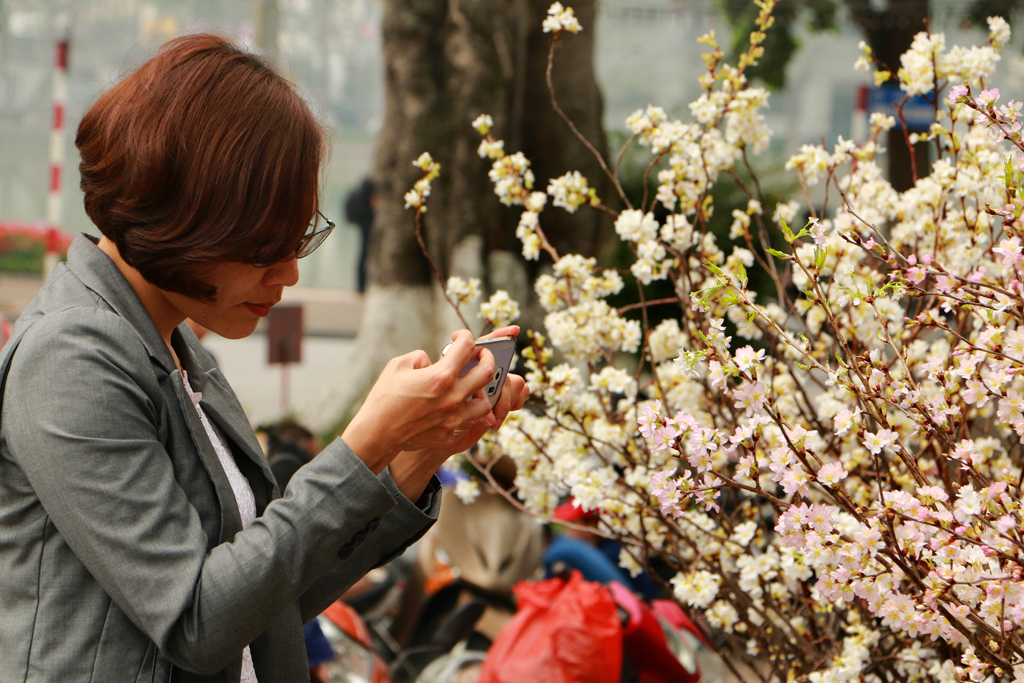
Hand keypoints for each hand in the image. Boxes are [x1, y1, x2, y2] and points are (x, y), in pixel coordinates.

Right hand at [342, 329, 503, 473]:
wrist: (377, 434)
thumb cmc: (384, 398)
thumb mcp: (397, 366)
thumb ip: (421, 358)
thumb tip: (432, 362)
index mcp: (441, 376)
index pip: (466, 347)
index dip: (465, 336)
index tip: (460, 337)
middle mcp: (453, 397)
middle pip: (486, 372)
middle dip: (486, 357)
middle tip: (481, 355)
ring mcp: (454, 419)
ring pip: (484, 403)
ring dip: (480, 392)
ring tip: (472, 387)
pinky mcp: (450, 435)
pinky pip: (467, 422)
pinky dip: (464, 413)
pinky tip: (454, 408)